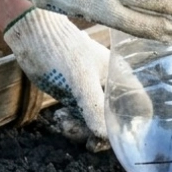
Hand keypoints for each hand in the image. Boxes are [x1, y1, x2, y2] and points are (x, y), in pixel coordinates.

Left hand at [3, 8, 125, 151]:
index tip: (114, 139)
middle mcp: (109, 86)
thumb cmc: (61, 48)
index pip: (139, 107)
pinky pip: (79, 117)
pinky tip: (59, 117)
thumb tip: (104, 136)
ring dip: (80, 129)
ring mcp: (91, 91)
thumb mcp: (80, 78)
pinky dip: (71, 123)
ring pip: (94, 122)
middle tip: (80, 135)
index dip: (133, 127)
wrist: (31, 33)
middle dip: (97, 132)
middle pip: (114, 121)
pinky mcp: (75, 94)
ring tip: (63, 121)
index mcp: (120, 77)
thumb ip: (94, 106)